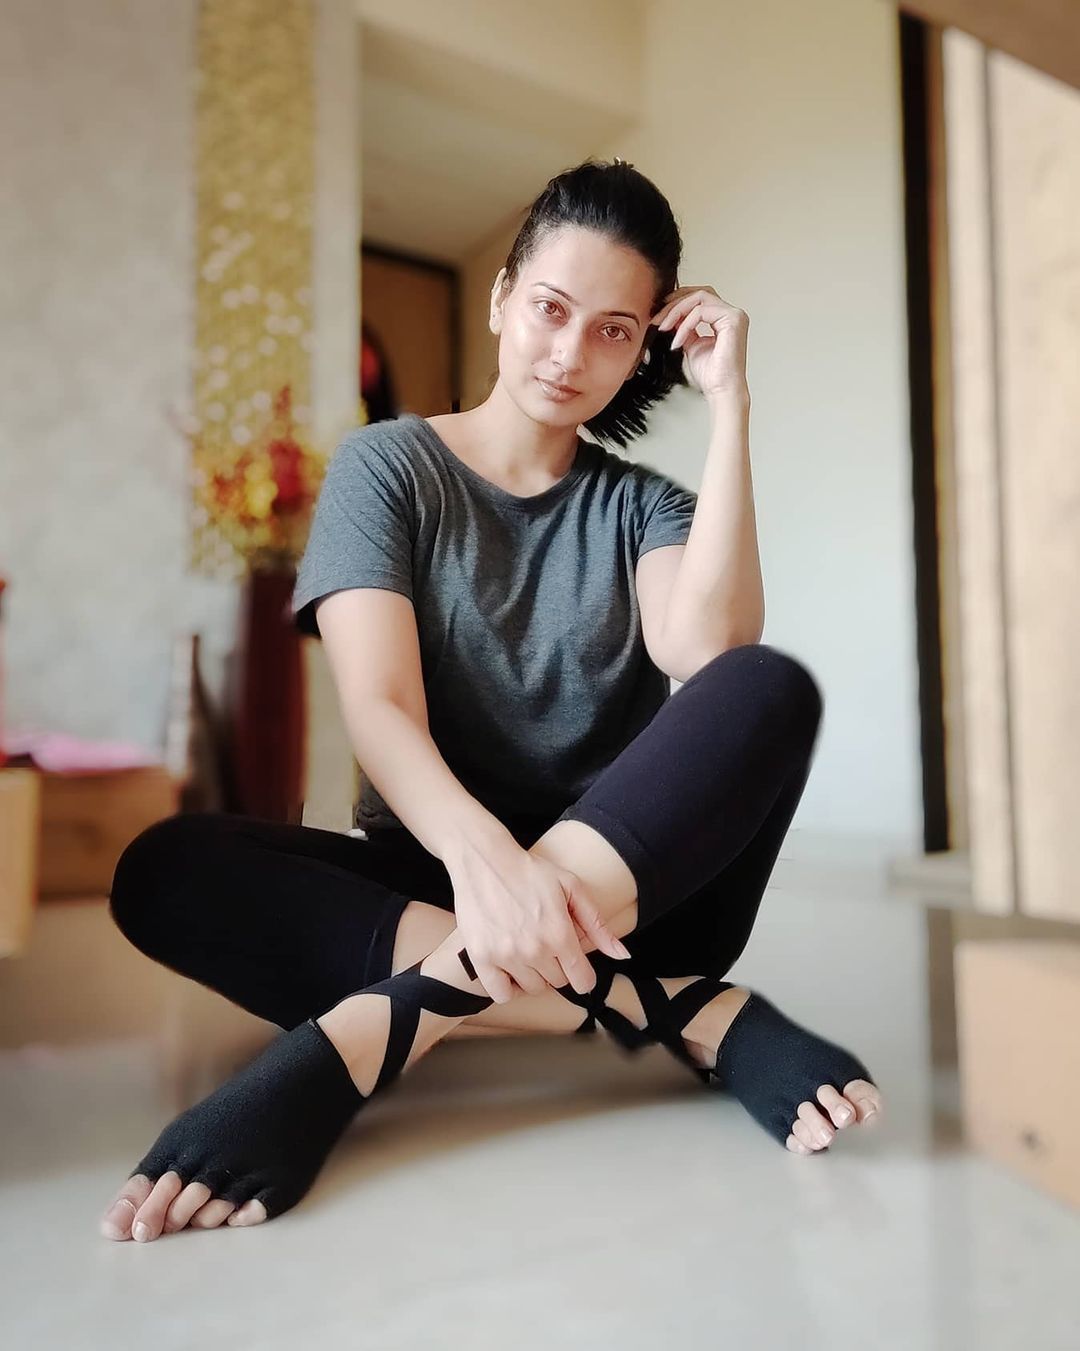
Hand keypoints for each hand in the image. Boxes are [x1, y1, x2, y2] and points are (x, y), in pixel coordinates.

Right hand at [443, 826, 630, 1004]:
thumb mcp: (571, 887)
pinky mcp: (481, 958)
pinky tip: (510, 969)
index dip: (583, 974)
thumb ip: (597, 925)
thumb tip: (621, 955)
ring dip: (534, 975)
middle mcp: (534, 950)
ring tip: (528, 950)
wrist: (484, 860)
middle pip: (558, 982)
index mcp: (559, 934)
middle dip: (558, 966)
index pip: (583, 980)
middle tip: (547, 943)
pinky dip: (508, 987)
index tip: (576, 966)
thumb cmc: (529, 871)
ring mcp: (506, 956)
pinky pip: (501, 994)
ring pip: (532, 988)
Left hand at [652, 285, 748, 400]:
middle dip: (674, 303)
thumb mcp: (691, 344)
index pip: (699, 299)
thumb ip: (684, 327)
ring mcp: (734, 315)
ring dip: (676, 311)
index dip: (677, 303)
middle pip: (698, 293)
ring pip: (699, 297)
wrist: (720, 390)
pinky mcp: (733, 320)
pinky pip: (701, 311)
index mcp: (723, 318)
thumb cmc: (710, 374)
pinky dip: (685, 325)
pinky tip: (677, 341)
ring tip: (664, 327)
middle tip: (657, 319)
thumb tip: (670, 315)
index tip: (659, 315)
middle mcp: (731, 314)